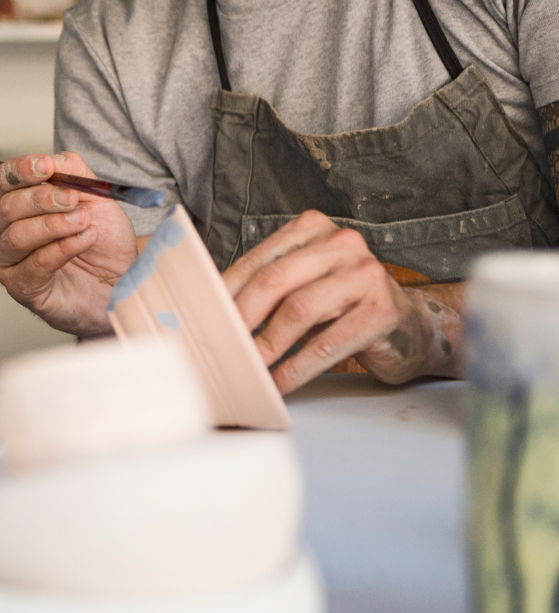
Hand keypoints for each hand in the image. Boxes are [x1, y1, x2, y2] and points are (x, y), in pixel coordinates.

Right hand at [0, 152, 138, 337]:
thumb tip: (52, 160)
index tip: (47, 167)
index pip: (5, 178)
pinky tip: (84, 240)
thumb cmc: (101, 240)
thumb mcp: (94, 196)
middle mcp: (4, 228)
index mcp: (17, 201)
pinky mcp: (20, 286)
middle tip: (73, 199)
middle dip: (42, 199)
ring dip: (54, 225)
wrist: (118, 280)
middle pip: (7, 206)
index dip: (22, 170)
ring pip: (17, 236)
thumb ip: (73, 172)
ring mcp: (8, 259)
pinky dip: (63, 249)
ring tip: (84, 222)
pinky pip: (34, 264)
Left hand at [222, 210, 457, 393]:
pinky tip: (280, 383)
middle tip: (220, 345)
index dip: (225, 293)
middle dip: (241, 318)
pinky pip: (327, 344)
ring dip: (267, 346)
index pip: (257, 261)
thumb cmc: (343, 306)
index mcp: (313, 228)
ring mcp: (366, 274)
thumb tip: (212, 311)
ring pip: (299, 310)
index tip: (203, 318)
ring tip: (248, 368)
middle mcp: (341, 243)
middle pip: (274, 281)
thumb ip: (266, 287)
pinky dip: (297, 368)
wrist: (409, 328)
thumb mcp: (303, 284)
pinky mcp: (382, 311)